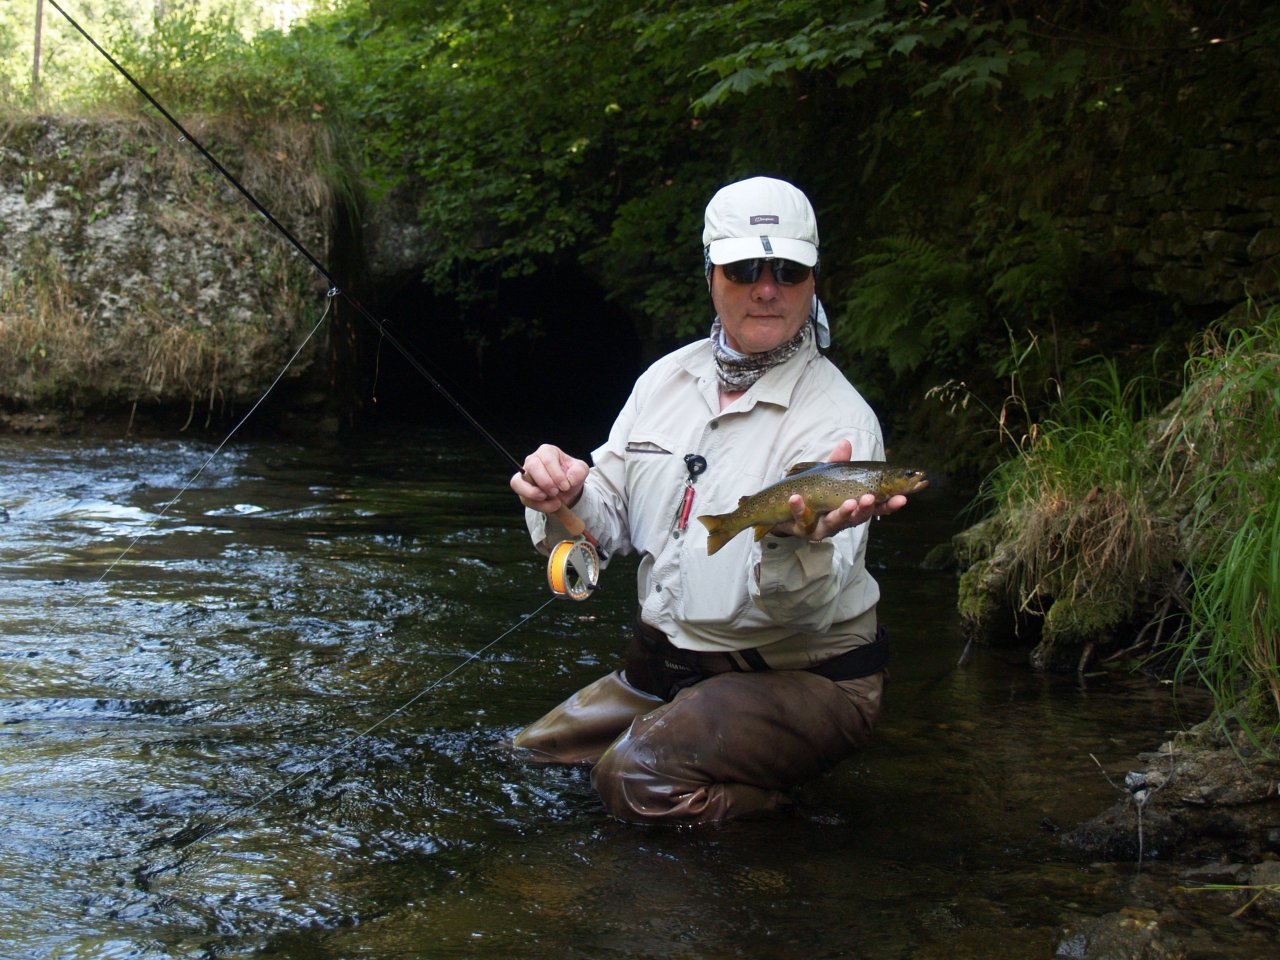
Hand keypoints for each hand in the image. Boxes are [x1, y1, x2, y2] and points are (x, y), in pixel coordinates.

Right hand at [510, 444, 588, 513]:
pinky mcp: (521, 490)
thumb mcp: (580, 471)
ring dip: (534, 494)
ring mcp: (524, 475)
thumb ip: (579, 472)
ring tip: (549, 499)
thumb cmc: (570, 476)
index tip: (565, 486)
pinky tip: (550, 506)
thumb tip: (570, 479)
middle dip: (545, 482)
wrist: (566, 490)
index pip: (547, 459)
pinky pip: (523, 497)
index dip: (556, 474)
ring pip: (519, 482)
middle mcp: (532, 460)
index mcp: (547, 452)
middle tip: (556, 492)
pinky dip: (537, 505)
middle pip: (532, 466)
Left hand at [769, 439, 909, 541]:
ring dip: (841, 512)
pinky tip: (796, 498)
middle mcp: (842, 519)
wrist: (787, 509)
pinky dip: (798, 508)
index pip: (876, 507)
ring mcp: (822, 526)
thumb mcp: (827, 475)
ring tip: (847, 502)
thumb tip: (845, 442)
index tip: (902, 498)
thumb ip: (837, 462)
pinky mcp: (803, 529)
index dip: (890, 504)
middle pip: (858, 518)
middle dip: (865, 509)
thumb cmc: (815, 492)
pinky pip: (800, 519)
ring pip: (834, 523)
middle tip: (870, 498)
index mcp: (853, 506)